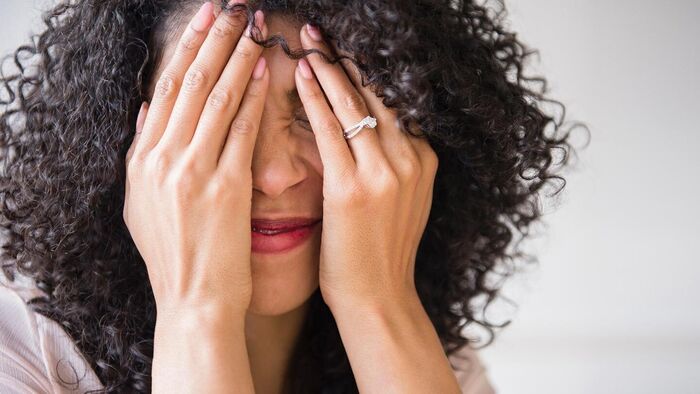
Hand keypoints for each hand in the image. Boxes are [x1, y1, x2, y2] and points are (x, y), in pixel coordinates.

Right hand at [123, 4, 268, 315]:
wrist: (194, 301)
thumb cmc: (175, 257)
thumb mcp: (142, 205)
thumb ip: (144, 154)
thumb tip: (149, 110)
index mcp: (141, 161)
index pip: (165, 90)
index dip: (186, 49)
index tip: (203, 19)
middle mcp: (162, 160)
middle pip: (189, 84)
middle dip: (213, 39)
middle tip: (231, 7)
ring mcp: (192, 172)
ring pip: (215, 98)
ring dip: (236, 57)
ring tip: (252, 27)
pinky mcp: (226, 187)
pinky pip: (241, 130)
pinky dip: (253, 96)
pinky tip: (266, 71)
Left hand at [294, 24, 438, 310]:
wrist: (378, 298)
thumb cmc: (379, 254)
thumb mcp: (402, 202)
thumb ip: (395, 166)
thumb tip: (375, 136)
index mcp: (424, 161)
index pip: (395, 103)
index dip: (368, 73)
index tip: (346, 50)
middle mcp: (410, 160)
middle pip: (378, 95)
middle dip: (348, 60)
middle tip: (323, 32)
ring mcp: (385, 173)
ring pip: (355, 104)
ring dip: (328, 68)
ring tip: (308, 41)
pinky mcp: (352, 188)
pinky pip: (331, 130)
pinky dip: (315, 99)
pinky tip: (300, 76)